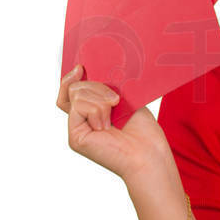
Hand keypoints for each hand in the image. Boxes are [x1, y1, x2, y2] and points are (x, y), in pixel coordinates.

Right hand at [56, 64, 173, 182]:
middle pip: (74, 88)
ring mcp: (76, 129)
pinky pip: (79, 107)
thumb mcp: (124, 100)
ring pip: (76, 94)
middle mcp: (81, 121)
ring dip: (101, 99)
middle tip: (116, 99)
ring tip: (115, 114)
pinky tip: (107, 126)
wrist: (148, 152)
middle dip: (96, 86)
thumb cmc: (142, 130)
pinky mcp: (75, 137)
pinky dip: (98, 110)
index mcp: (91, 111)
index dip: (71, 77)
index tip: (81, 67)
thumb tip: (87, 71)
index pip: (70, 90)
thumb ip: (104, 88)